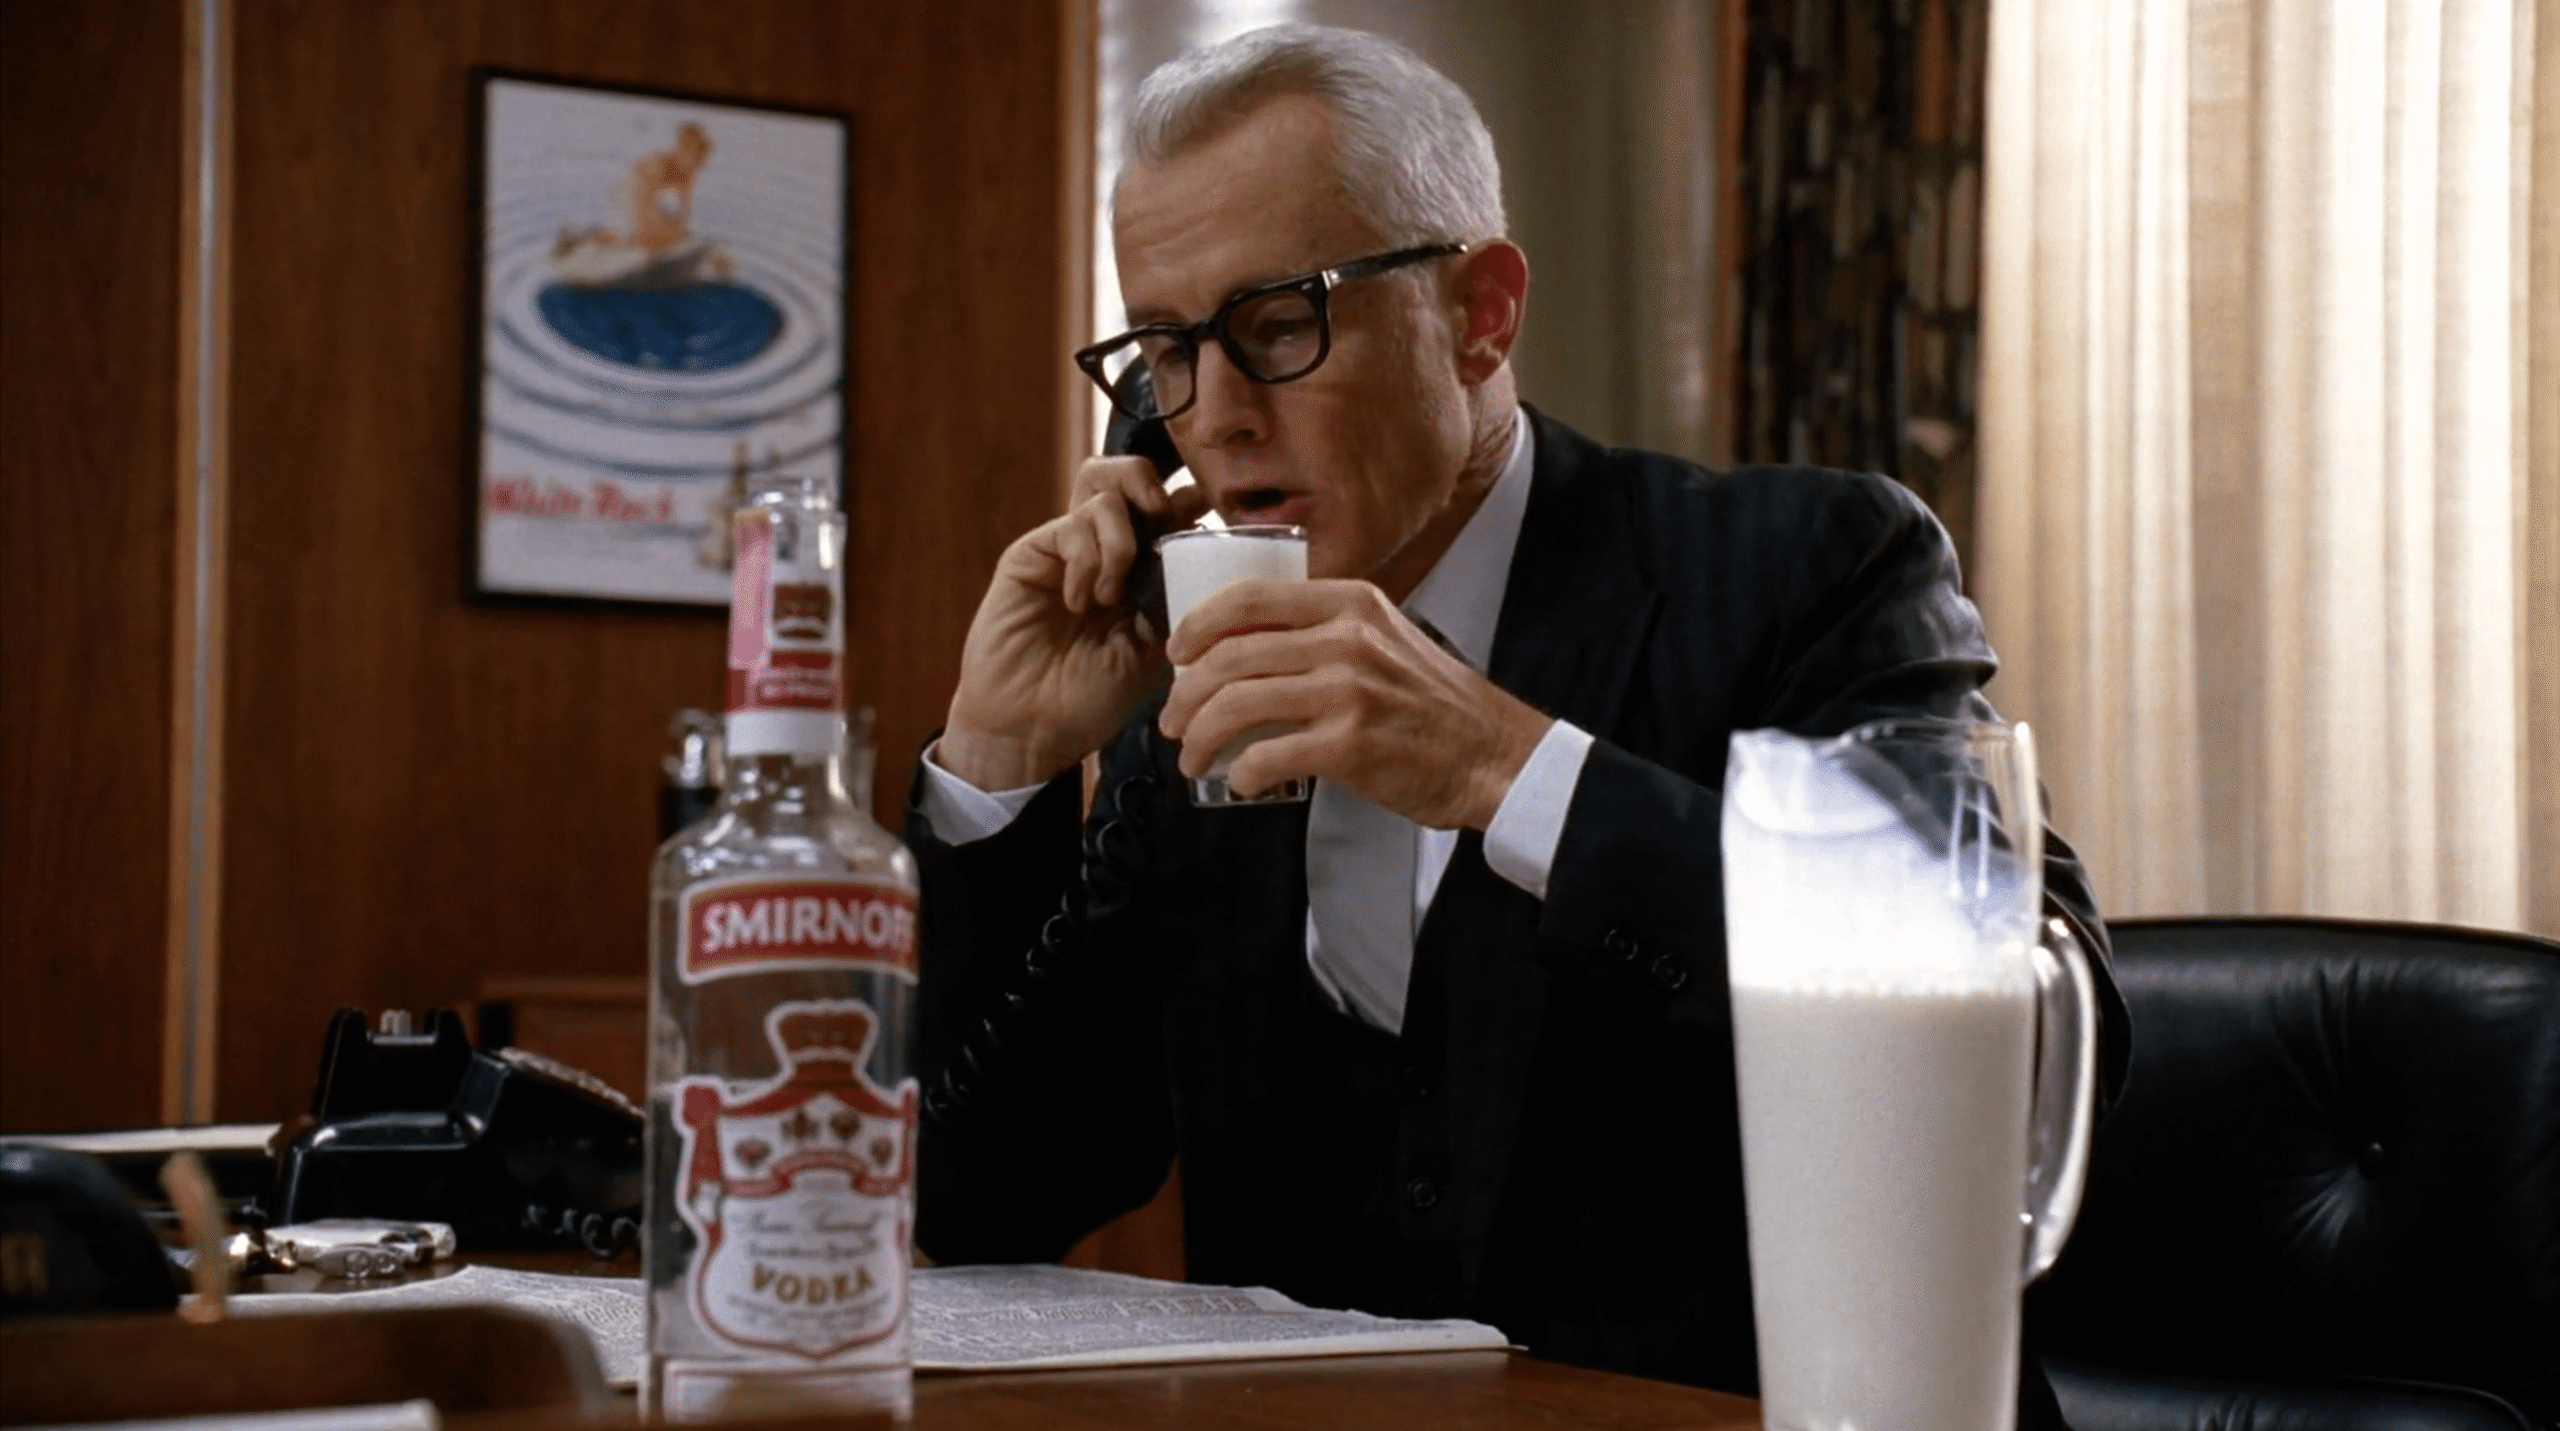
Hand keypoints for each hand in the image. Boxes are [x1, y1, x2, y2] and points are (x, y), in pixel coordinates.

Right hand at [941, 457, 1207, 789]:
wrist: (1033, 730)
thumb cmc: (1094, 700)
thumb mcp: (1156, 653)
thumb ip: (1178, 600)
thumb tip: (1212, 555)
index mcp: (1146, 571)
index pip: (1173, 509)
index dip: (1193, 501)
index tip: (1210, 519)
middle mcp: (1107, 550)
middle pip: (1130, 474)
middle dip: (1150, 484)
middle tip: (1161, 516)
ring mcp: (1068, 550)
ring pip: (1101, 488)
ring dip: (1119, 539)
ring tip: (1112, 595)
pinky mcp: (1031, 555)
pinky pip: (1070, 527)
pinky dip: (1085, 561)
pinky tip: (1080, 603)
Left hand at [1157, 580, 1551, 829]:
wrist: (1493, 754)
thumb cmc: (1435, 705)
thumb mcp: (1385, 639)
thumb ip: (1328, 632)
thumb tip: (1248, 647)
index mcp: (1351, 604)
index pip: (1251, 598)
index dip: (1199, 624)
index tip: (1177, 653)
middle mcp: (1346, 640)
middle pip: (1231, 657)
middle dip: (1185, 695)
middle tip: (1172, 722)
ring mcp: (1347, 692)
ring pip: (1237, 704)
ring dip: (1199, 737)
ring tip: (1191, 758)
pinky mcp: (1349, 745)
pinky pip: (1267, 756)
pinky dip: (1241, 773)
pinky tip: (1240, 783)